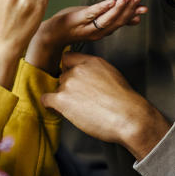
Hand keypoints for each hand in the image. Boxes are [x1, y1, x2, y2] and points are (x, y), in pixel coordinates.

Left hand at [25, 0, 146, 73]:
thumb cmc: (75, 26)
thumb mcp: (97, 22)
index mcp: (103, 31)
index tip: (144, 8)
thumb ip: (116, 20)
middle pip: (117, 20)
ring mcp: (88, 26)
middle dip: (130, 8)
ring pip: (107, 18)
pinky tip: (111, 1)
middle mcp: (98, 31)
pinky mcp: (77, 19)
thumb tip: (136, 19)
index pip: (122, 22)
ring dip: (120, 7)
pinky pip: (92, 14)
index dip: (133, 15)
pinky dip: (102, 8)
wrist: (53, 34)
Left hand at [41, 52, 170, 159]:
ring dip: (63, 99)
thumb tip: (89, 80)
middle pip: (62, 76)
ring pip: (57, 90)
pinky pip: (46, 100)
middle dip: (68, 88)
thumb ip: (96, 72)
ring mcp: (68, 83)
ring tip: (77, 110)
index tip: (71, 80)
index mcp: (91, 61)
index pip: (68, 59)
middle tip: (79, 101)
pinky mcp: (61, 99)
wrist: (128, 117)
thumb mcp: (112, 75)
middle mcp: (78, 69)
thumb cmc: (125, 102)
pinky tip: (57, 111)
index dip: (68, 70)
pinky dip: (50, 106)